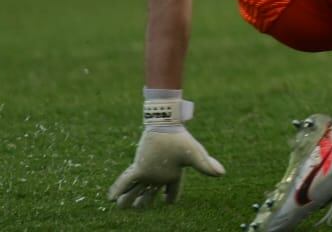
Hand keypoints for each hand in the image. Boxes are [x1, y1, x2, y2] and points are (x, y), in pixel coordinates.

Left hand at [108, 126, 223, 207]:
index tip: (169, 203)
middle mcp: (159, 175)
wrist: (165, 125)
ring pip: (136, 189)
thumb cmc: (181, 140)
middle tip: (139, 207)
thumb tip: (222, 173)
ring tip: (120, 206)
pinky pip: (125, 182)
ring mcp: (147, 172)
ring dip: (128, 198)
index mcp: (173, 174)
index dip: (171, 198)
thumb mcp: (195, 154)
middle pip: (150, 192)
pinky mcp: (137, 167)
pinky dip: (117, 190)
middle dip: (144, 201)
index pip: (173, 191)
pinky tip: (110, 198)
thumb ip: (205, 165)